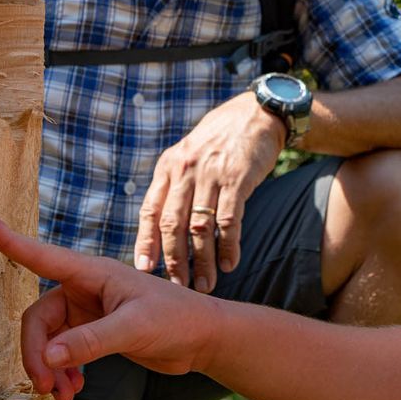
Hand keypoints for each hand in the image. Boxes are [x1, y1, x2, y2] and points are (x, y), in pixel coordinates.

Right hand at [0, 210, 220, 399]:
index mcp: (92, 273)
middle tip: (45, 386)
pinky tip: (73, 389)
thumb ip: (91, 342)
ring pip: (48, 339)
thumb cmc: (176, 319)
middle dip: (36, 352)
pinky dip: (62, 371)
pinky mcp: (94, 332)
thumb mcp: (135, 329)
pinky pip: (63, 352)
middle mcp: (85, 288)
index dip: (9, 238)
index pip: (42, 255)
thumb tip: (49, 357)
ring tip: (63, 396)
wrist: (202, 337)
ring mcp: (88, 311)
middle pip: (38, 318)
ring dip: (49, 368)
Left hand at [133, 91, 285, 292]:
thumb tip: (163, 228)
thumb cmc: (220, 140)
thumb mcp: (188, 154)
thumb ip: (175, 185)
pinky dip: (229, 246)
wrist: (255, 113)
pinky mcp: (238, 178)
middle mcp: (185, 170)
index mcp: (168, 167)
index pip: (150, 210)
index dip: (145, 242)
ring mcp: (211, 174)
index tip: (144, 269)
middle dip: (173, 260)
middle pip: (172, 224)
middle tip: (179, 286)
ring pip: (200, 227)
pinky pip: (229, 220)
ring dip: (202, 260)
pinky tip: (230, 264)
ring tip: (205, 284)